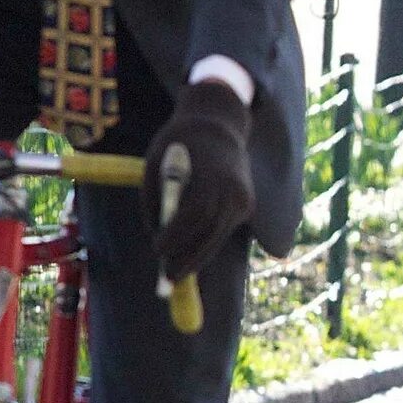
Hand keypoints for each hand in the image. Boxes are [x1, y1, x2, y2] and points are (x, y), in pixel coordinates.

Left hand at [146, 82, 254, 280]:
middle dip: (188, 257)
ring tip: (177, 275)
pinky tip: (192, 257)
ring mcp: (243, 197)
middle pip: (210, 232)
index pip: (194, 213)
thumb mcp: (157, 161)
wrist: (219, 124)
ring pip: (219, 235)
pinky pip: (225, 229)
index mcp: (211, 174)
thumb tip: (155, 234)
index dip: (176, 236)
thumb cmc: (180, 141)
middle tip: (168, 277)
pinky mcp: (247, 204)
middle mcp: (233, 188)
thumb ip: (156, 197)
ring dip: (198, 257)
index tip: (157, 251)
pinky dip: (208, 244)